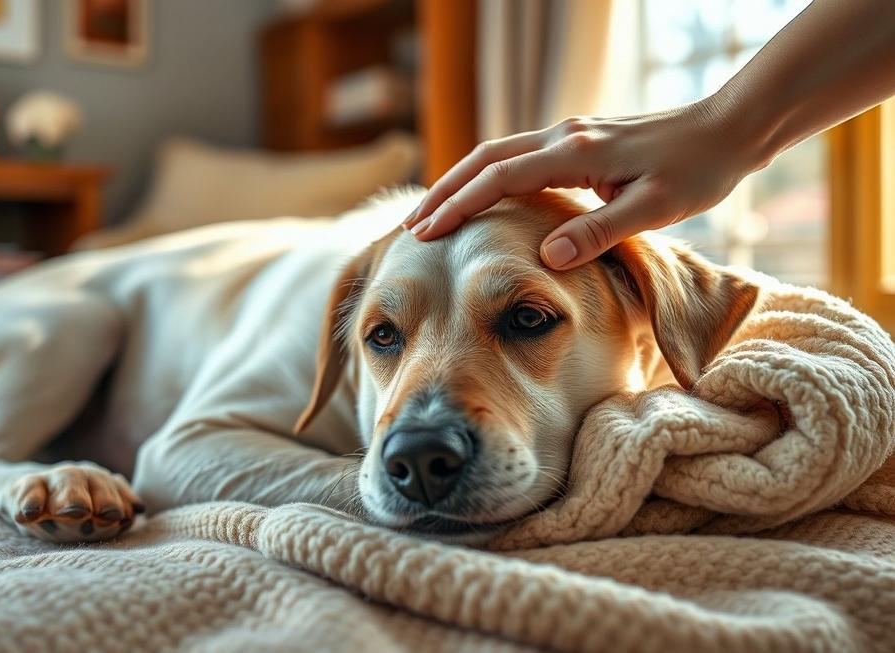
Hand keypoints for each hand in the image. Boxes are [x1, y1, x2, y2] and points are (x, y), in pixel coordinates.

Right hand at [403, 97, 763, 269]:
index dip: (458, 206)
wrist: (727, 128)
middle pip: (483, 160)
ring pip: (496, 155)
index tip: (424, 234)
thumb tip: (545, 256)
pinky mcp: (578, 142)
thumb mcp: (655, 207)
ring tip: (433, 215)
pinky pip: (517, 158)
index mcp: (575, 151)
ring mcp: (568, 135)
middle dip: (443, 193)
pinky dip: (487, 179)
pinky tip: (481, 200)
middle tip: (410, 227)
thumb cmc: (698, 169)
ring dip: (460, 183)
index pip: (498, 179)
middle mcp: (563, 136)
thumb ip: (600, 230)